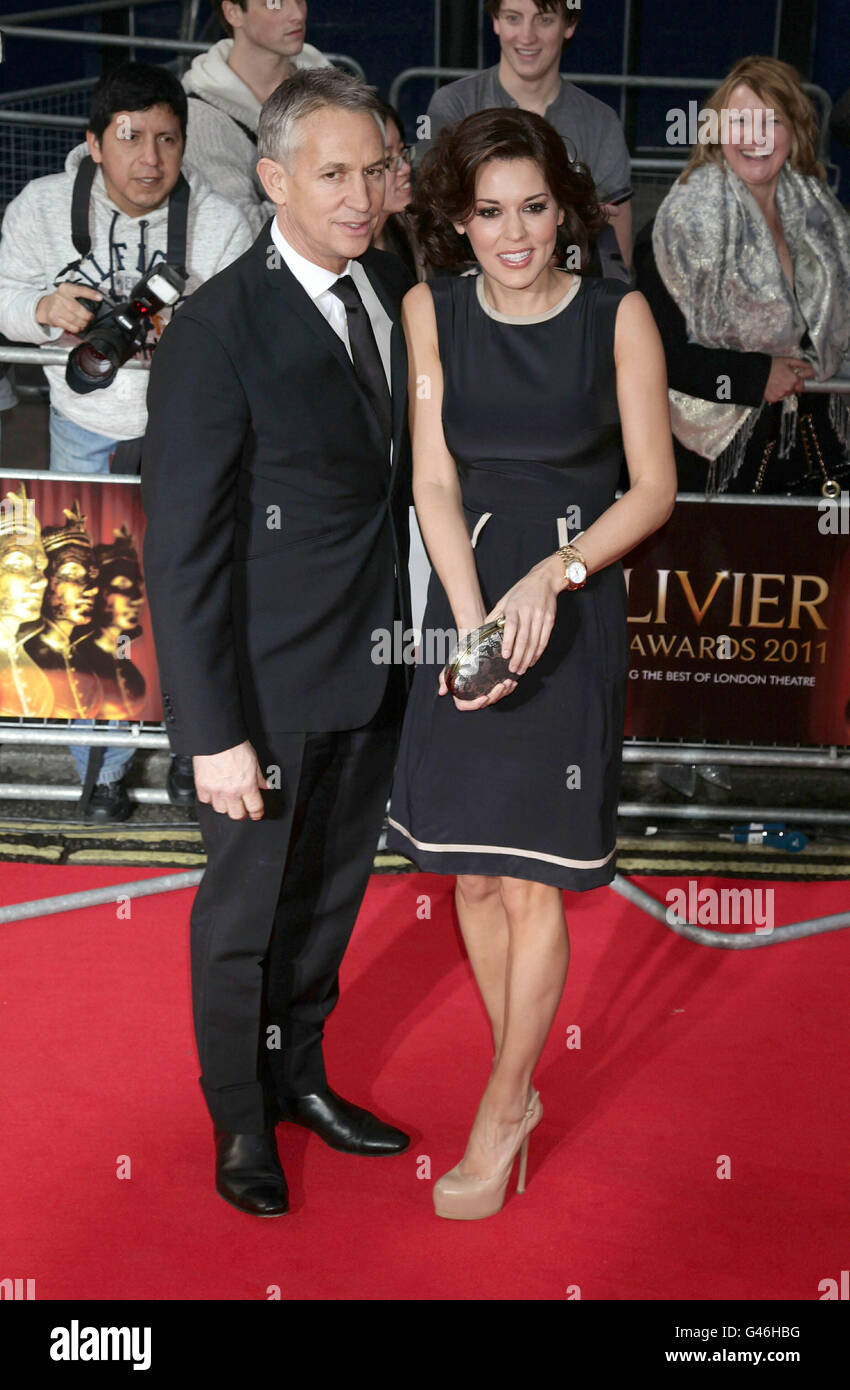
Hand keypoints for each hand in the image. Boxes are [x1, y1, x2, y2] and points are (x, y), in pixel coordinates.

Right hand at [35, 282, 101, 334]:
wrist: (44, 306)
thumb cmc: (60, 300)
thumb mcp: (68, 292)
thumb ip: (80, 295)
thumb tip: (97, 300)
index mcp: (66, 288)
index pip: (80, 290)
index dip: (91, 294)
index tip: (100, 298)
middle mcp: (60, 297)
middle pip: (79, 310)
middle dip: (88, 316)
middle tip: (90, 318)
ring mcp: (56, 308)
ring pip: (75, 320)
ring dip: (83, 324)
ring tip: (84, 323)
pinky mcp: (54, 318)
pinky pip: (70, 327)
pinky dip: (77, 329)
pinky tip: (78, 327)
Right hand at [193, 740, 269, 819]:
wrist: (215, 738)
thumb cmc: (234, 746)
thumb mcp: (253, 761)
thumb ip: (259, 777)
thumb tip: (266, 786)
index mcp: (247, 786)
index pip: (255, 808)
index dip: (257, 814)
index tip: (256, 814)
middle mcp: (231, 792)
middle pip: (237, 815)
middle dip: (241, 813)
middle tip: (242, 808)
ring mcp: (216, 791)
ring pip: (221, 810)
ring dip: (225, 806)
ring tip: (227, 798)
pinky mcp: (202, 787)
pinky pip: (206, 801)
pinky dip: (210, 798)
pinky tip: (214, 792)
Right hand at [437, 659, 517, 711]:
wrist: (470, 646)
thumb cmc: (459, 657)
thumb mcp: (450, 667)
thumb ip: (444, 679)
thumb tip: (442, 692)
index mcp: (461, 694)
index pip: (465, 705)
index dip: (474, 705)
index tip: (484, 697)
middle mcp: (473, 694)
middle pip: (485, 702)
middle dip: (495, 696)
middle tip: (502, 685)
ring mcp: (485, 690)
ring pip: (495, 698)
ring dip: (504, 692)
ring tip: (509, 682)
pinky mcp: (494, 685)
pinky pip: (503, 692)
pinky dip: (509, 688)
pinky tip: (513, 682)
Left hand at [486, 558, 560, 674]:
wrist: (544, 580)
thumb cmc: (521, 591)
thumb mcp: (505, 599)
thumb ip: (495, 615)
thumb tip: (482, 631)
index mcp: (514, 607)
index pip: (512, 627)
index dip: (509, 642)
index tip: (505, 655)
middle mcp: (528, 612)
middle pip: (524, 638)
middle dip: (519, 656)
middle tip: (513, 670)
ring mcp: (541, 616)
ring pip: (535, 642)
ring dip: (528, 658)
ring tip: (522, 669)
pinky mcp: (550, 620)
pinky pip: (544, 640)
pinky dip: (538, 652)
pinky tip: (533, 660)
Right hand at [764, 356, 813, 402]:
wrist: (756, 372)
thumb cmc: (770, 365)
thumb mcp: (787, 361)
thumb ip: (800, 364)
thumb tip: (809, 367)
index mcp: (794, 380)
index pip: (803, 385)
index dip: (799, 381)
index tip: (797, 378)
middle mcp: (788, 389)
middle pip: (794, 390)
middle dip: (792, 385)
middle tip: (784, 378)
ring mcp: (780, 395)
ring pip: (786, 394)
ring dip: (784, 389)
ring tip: (776, 382)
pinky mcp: (773, 399)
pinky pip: (778, 398)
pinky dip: (776, 393)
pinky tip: (772, 386)